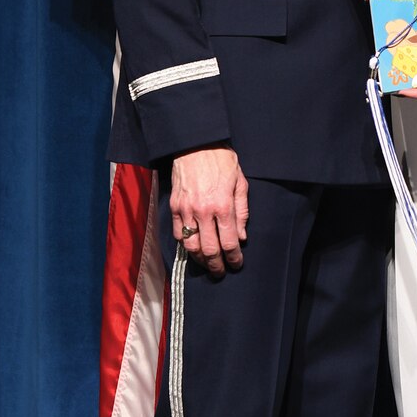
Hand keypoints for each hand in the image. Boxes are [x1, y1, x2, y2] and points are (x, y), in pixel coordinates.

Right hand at [170, 145, 248, 276]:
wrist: (196, 144)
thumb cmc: (222, 160)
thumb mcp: (240, 183)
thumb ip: (242, 212)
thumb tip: (241, 237)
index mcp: (223, 206)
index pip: (229, 243)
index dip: (234, 258)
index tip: (236, 264)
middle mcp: (204, 212)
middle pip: (209, 250)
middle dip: (217, 265)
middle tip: (221, 272)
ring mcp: (187, 210)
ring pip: (191, 246)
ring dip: (200, 259)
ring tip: (207, 263)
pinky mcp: (174, 206)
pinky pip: (178, 233)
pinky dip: (186, 244)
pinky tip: (193, 247)